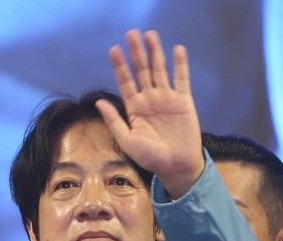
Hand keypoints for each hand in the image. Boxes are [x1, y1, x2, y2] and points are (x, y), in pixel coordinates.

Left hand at [96, 29, 203, 197]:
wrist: (174, 166)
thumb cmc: (149, 157)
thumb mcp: (126, 139)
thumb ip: (114, 120)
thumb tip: (99, 101)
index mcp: (134, 108)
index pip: (125, 82)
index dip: (119, 66)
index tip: (113, 50)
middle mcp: (149, 100)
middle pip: (142, 71)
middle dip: (136, 52)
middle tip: (131, 33)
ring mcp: (167, 99)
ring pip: (160, 70)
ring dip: (155, 52)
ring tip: (150, 34)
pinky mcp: (184, 101)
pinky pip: (182, 79)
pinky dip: (180, 64)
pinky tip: (177, 49)